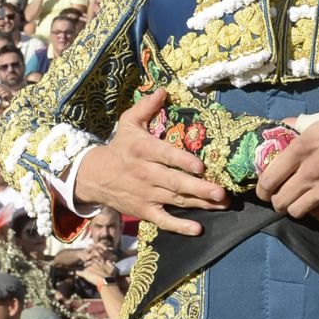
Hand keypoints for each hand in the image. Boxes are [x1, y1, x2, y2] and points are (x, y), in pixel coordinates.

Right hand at [73, 89, 227, 235]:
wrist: (95, 176)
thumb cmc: (120, 147)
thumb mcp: (129, 123)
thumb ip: (147, 107)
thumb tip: (164, 89)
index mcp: (143, 150)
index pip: (166, 156)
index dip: (183, 162)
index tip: (201, 166)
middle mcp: (145, 173)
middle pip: (175, 182)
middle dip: (199, 188)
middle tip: (221, 192)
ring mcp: (146, 194)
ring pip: (176, 200)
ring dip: (200, 204)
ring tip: (222, 204)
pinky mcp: (145, 210)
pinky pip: (164, 220)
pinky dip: (179, 226)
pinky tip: (197, 229)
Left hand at [256, 121, 318, 220]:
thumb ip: (295, 126)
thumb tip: (276, 129)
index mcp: (301, 149)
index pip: (269, 179)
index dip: (262, 190)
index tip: (265, 191)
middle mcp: (311, 171)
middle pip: (280, 201)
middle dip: (278, 201)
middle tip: (283, 196)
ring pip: (296, 212)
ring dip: (296, 207)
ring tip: (301, 200)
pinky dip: (317, 212)